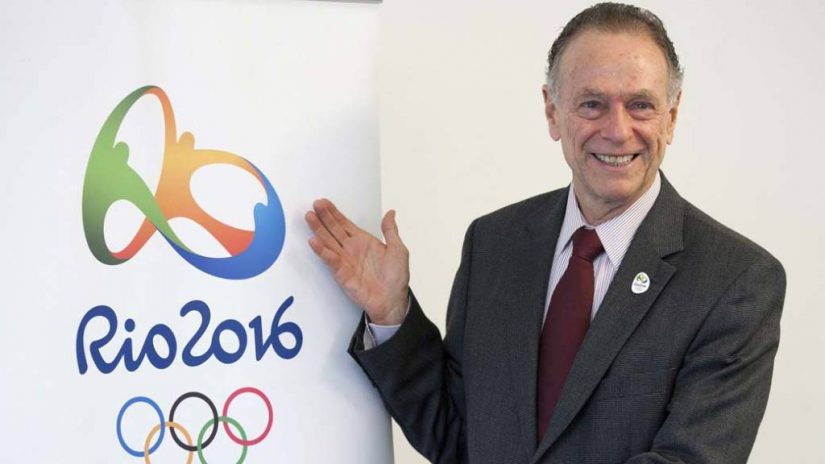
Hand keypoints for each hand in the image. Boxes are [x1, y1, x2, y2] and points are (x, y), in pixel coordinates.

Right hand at [305, 199, 409, 325]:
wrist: (393, 300)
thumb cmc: (396, 277)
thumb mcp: (398, 250)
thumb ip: (390, 231)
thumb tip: (390, 213)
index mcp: (363, 241)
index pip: (345, 224)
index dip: (334, 213)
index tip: (324, 202)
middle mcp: (351, 249)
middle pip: (334, 229)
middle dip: (324, 217)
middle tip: (315, 205)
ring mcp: (345, 260)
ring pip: (328, 241)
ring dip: (319, 230)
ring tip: (309, 217)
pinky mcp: (341, 273)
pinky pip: (330, 259)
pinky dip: (322, 251)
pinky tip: (313, 241)